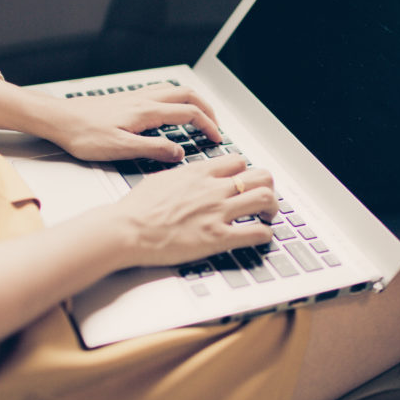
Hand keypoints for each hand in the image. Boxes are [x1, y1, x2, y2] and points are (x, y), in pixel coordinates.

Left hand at [37, 85, 222, 161]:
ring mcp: (135, 97)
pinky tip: (170, 111)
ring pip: (175, 91)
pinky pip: (160, 92)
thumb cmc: (83, 134)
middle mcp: (143, 100)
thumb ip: (153, 150)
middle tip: (215, 126)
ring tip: (200, 117)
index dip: (208, 126)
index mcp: (146, 112)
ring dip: (193, 102)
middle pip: (188, 95)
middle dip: (207, 109)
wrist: (59, 120)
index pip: (189, 113)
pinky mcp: (126, 99)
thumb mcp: (120, 149)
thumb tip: (179, 153)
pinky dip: (176, 99)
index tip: (216, 139)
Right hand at [108, 154, 277, 267]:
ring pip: (265, 199)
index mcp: (199, 173)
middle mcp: (213, 189)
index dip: (245, 172)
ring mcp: (218, 212)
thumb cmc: (136, 209)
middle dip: (267, 187)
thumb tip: (188, 176)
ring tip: (267, 217)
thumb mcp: (161, 179)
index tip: (243, 183)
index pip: (238, 161)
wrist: (127, 229)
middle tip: (263, 199)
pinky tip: (259, 237)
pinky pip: (256, 232)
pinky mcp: (218, 238)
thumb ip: (183, 176)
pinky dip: (265, 234)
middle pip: (260, 176)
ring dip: (272, 209)